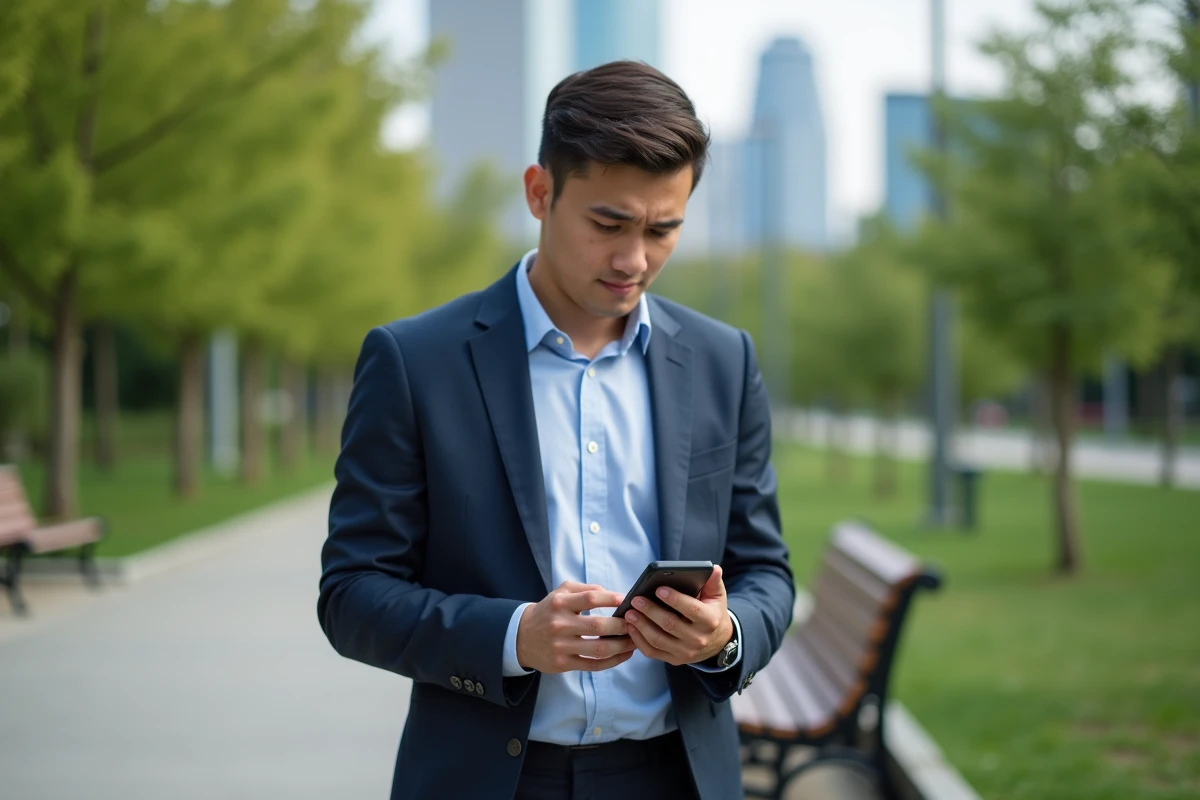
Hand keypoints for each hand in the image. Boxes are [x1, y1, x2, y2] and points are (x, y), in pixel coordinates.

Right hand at [516, 581, 636, 673]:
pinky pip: (593, 665)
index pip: (590, 598)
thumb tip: (613, 595)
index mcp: (560, 603)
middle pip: (598, 626)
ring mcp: (560, 646)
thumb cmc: (549, 611)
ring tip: (635, 641)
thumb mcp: (561, 592)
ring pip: (598, 649)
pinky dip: (613, 662)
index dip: (611, 599)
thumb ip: (586, 589)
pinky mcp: (562, 664)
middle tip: (636, 624)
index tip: (626, 601)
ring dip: (622, 646)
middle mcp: (559, 624)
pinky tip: (624, 655)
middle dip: (622, 626)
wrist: (521, 637)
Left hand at [623, 565, 732, 666]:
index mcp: (710, 620)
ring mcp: (685, 652)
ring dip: (641, 626)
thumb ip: (713, 581)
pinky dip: (639, 641)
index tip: (658, 589)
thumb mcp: (717, 597)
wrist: (718, 642)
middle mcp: (698, 638)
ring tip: (629, 613)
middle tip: (636, 600)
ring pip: (658, 640)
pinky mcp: (674, 660)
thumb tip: (713, 568)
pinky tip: (631, 628)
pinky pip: (653, 652)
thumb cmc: (713, 614)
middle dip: (651, 611)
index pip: (691, 609)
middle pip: (670, 625)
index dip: (674, 599)